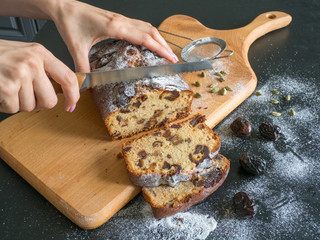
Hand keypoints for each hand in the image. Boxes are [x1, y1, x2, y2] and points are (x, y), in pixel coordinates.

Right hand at [0, 40, 78, 112]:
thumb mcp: (25, 54)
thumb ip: (44, 69)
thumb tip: (63, 91)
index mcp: (40, 53)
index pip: (68, 78)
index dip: (72, 96)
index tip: (70, 105)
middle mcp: (32, 62)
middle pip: (50, 101)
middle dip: (37, 103)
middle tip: (23, 93)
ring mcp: (19, 74)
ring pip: (30, 107)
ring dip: (18, 103)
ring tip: (7, 87)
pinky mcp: (7, 88)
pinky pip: (14, 109)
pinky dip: (5, 105)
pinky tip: (0, 92)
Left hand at [50, 1, 177, 71]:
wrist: (63, 6)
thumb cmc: (70, 21)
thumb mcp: (76, 47)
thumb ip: (82, 67)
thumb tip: (85, 84)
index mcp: (116, 27)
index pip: (145, 38)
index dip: (160, 49)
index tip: (170, 58)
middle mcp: (122, 21)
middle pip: (151, 31)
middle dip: (164, 45)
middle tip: (173, 58)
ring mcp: (121, 18)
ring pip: (147, 26)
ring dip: (158, 38)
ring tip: (165, 51)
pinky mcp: (117, 19)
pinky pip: (139, 25)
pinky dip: (149, 34)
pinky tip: (148, 42)